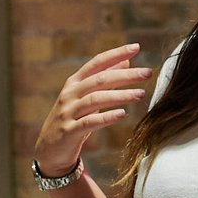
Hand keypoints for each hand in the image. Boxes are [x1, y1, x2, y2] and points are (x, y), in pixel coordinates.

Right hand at [35, 42, 153, 178]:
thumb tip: (126, 61)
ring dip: (120, 95)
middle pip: (100, 79)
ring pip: (96, 99)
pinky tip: (122, 114)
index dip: (116, 54)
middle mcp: (70, 94)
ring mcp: (68, 112)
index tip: (136, 47)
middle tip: (147, 73)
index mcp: (74, 82)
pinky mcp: (69, 131)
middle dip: (125, 75)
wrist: (50, 150)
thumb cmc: (72, 120)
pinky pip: (89, 122)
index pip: (97, 63)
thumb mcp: (87, 97)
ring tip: (141, 94)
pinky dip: (106, 117)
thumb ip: (104, 80)